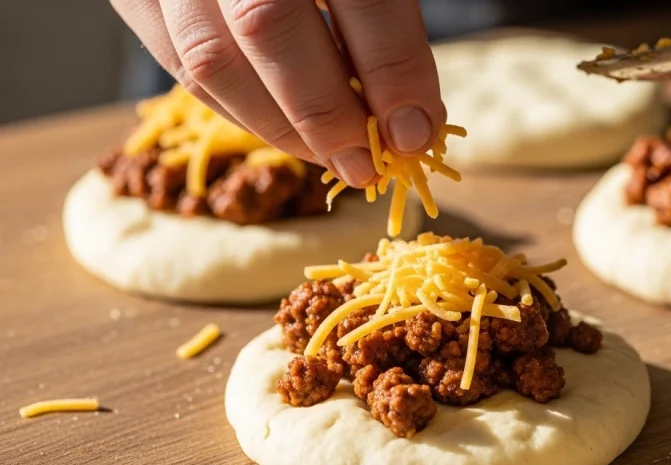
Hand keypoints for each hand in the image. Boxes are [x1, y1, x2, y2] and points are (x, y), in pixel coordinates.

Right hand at [109, 0, 443, 186]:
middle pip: (269, 28)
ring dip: (279, 128)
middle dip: (326, 115)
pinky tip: (284, 132)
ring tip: (331, 157)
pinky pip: (178, 66)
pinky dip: (238, 111)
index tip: (416, 132)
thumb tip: (411, 117)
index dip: (391, 70)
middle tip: (367, 163)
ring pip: (212, 60)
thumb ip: (384, 19)